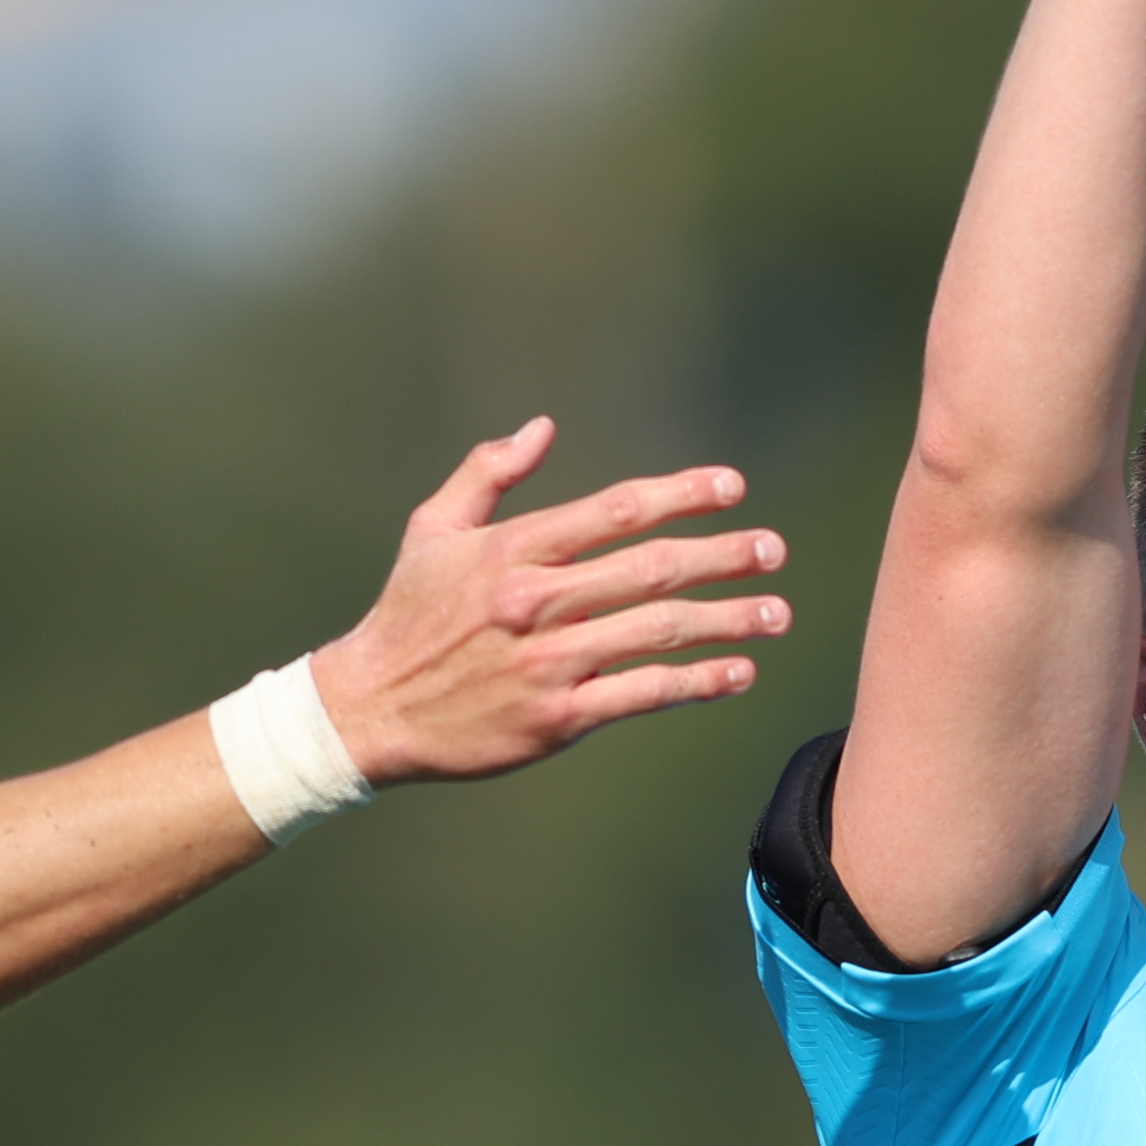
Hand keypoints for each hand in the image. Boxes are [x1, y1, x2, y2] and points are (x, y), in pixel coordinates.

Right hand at [308, 421, 789, 784]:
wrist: (370, 710)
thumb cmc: (405, 616)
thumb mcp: (432, 529)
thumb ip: (487, 472)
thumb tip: (541, 428)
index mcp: (513, 550)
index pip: (616, 511)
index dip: (681, 495)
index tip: (731, 488)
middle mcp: (537, 601)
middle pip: (651, 568)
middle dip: (723, 556)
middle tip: (773, 550)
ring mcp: (550, 662)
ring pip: (658, 631)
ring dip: (727, 619)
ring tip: (775, 612)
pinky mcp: (558, 717)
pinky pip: (643, 693)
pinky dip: (696, 681)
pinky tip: (738, 672)